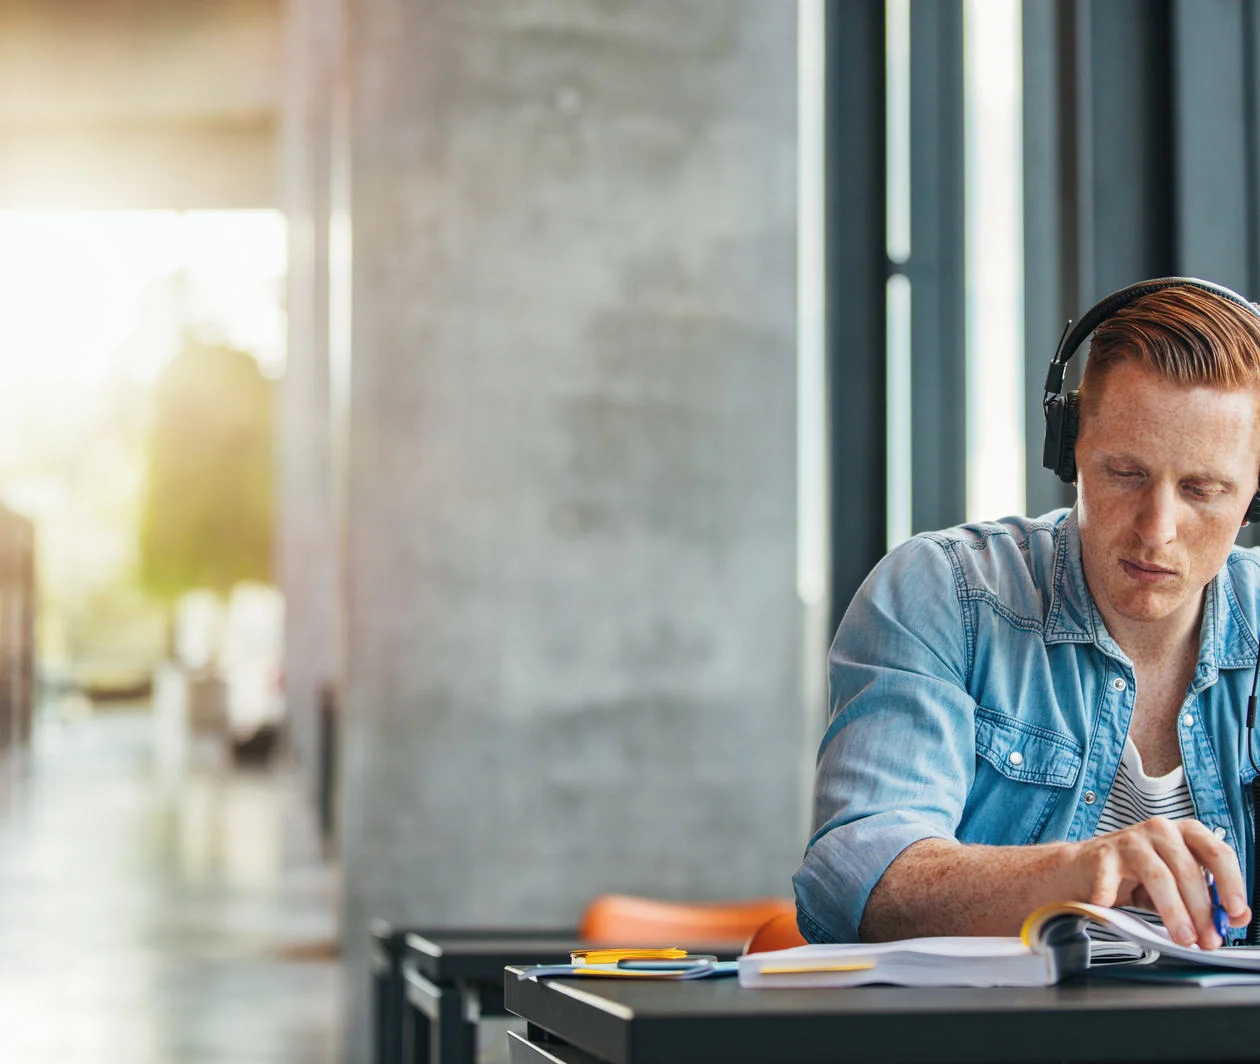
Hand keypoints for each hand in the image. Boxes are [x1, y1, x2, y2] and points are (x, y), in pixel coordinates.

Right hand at [1076, 818, 1249, 948]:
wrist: (1085, 868)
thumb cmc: (1134, 874)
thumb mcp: (1176, 884)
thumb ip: (1204, 898)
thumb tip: (1234, 918)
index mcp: (1184, 834)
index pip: (1217, 853)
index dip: (1231, 884)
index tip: (1235, 912)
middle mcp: (1160, 831)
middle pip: (1188, 870)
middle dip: (1202, 911)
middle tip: (1207, 938)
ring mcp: (1131, 840)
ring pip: (1159, 876)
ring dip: (1174, 912)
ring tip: (1182, 937)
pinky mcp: (1103, 854)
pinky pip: (1112, 879)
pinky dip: (1113, 898)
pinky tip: (1112, 911)